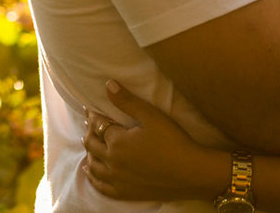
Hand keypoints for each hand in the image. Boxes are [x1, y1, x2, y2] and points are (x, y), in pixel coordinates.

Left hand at [83, 81, 225, 201]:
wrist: (190, 173)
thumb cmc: (173, 141)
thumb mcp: (151, 116)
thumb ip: (127, 101)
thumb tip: (108, 85)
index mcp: (117, 142)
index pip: (98, 125)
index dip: (93, 116)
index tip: (89, 109)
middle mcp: (112, 162)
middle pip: (92, 145)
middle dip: (88, 132)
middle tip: (89, 124)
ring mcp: (117, 180)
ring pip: (93, 166)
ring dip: (89, 153)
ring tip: (90, 144)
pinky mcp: (125, 193)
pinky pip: (100, 186)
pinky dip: (92, 177)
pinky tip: (90, 171)